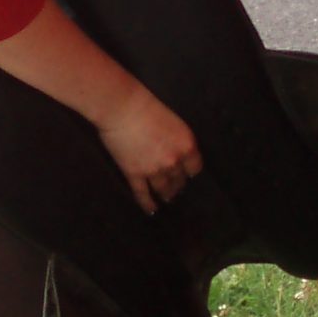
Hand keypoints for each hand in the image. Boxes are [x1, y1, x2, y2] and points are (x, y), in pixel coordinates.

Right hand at [95, 85, 203, 214]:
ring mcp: (154, 170)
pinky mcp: (135, 174)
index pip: (195, 168)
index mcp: (186, 145)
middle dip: (178, 184)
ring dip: (166, 194)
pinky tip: (151, 210)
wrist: (122, 107)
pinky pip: (143, 194)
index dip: (190, 172)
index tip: (188, 175)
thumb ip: (177, 140)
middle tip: (176, 189)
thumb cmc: (147, 106)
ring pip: (163, 189)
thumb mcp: (172, 121)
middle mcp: (174, 161)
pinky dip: (147, 203)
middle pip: (179, 180)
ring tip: (166, 198)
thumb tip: (175, 152)